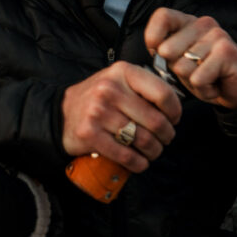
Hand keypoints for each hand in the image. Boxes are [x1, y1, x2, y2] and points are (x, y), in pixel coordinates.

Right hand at [61, 61, 181, 172]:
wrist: (61, 113)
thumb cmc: (98, 98)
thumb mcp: (119, 81)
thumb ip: (144, 88)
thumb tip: (175, 108)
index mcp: (122, 72)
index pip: (162, 93)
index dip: (175, 111)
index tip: (174, 119)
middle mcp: (109, 89)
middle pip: (156, 121)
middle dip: (167, 135)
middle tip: (165, 139)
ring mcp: (98, 112)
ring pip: (143, 140)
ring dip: (154, 151)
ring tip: (153, 151)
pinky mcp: (89, 134)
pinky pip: (126, 155)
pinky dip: (139, 163)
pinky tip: (140, 162)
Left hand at [144, 8, 236, 108]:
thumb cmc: (204, 74)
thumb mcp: (178, 61)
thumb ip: (164, 51)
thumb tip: (156, 50)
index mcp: (188, 22)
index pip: (162, 16)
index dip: (153, 37)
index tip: (158, 53)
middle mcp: (202, 24)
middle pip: (166, 49)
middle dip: (175, 69)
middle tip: (194, 71)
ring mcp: (217, 35)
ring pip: (182, 67)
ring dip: (191, 82)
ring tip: (206, 78)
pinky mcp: (227, 52)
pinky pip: (197, 79)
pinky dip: (203, 90)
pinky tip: (215, 85)